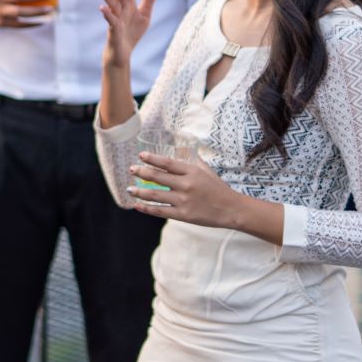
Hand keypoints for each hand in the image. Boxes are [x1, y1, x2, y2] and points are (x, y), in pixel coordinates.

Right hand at [96, 0, 156, 69]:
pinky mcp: (114, 30)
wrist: (123, 53)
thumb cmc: (132, 33)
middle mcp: (121, 9)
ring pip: (111, 4)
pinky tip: (102, 8)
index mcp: (128, 4)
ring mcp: (116, 19)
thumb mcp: (145, 13)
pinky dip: (106, 14)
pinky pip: (110, 21)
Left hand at [127, 152, 247, 228]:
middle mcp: (186, 185)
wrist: (232, 210)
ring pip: (155, 195)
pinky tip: (137, 205)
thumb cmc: (217, 188)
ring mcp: (184, 201)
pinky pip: (160, 211)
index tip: (140, 156)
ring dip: (139, 191)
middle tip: (131, 170)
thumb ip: (192, 159)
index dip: (152, 158)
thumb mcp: (206, 170)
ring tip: (129, 189)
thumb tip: (181, 146)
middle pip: (158, 177)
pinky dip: (147, 208)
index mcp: (192, 172)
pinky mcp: (183, 215)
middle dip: (141, 173)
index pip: (167, 163)